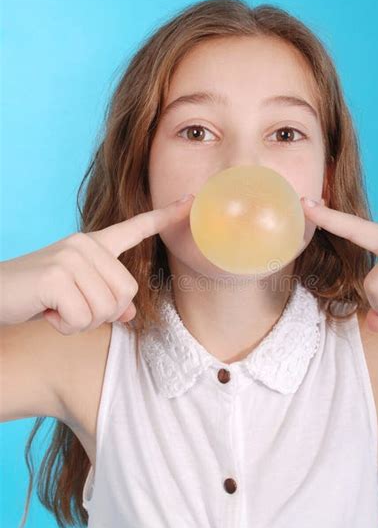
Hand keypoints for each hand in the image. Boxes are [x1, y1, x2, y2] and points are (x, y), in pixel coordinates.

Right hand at [0, 194, 194, 333]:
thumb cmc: (37, 296)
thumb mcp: (77, 297)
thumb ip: (106, 300)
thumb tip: (129, 312)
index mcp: (93, 244)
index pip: (135, 228)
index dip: (165, 217)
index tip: (190, 202)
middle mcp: (85, 244)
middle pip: (127, 293)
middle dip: (101, 313)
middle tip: (69, 306)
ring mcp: (71, 256)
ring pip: (107, 309)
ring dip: (81, 320)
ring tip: (56, 307)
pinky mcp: (57, 275)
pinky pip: (83, 317)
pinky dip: (65, 325)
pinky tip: (47, 311)